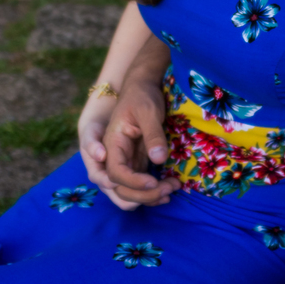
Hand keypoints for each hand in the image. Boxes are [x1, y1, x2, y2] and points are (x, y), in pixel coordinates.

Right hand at [104, 77, 179, 205]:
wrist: (142, 87)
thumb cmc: (142, 96)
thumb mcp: (149, 111)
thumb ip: (153, 134)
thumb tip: (159, 159)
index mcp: (112, 142)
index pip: (115, 171)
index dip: (132, 182)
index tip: (153, 182)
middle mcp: (115, 155)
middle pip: (120, 187)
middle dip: (142, 195)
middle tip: (167, 190)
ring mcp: (126, 160)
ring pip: (130, 190)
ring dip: (149, 196)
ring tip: (172, 190)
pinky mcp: (137, 162)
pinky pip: (141, 184)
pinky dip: (153, 190)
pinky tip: (170, 189)